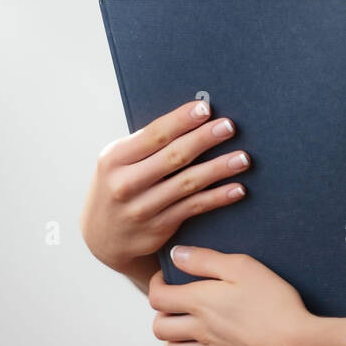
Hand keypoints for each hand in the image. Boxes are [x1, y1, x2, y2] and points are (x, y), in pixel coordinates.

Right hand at [79, 99, 249, 277]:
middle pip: (173, 157)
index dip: (181, 120)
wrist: (103, 237)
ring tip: (243, 158)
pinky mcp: (158, 228)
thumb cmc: (118, 186)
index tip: (205, 108)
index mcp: (115, 158)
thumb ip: (146, 144)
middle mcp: (125, 184)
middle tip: (229, 127)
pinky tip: (237, 189)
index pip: (154, 134)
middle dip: (204, 139)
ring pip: (187, 184)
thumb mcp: (119, 162)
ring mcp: (142, 208)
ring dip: (219, 169)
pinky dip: (218, 197)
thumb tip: (191, 117)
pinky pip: (194, 208)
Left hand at [148, 245, 322, 345]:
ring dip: (175, 343)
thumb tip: (176, 254)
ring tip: (188, 331)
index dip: (156, 284)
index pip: (158, 297)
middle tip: (176, 305)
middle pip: (160, 329)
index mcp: (199, 303)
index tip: (166, 278)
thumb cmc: (274, 303)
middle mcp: (200, 331)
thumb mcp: (242, 267)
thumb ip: (205, 259)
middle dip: (162, 315)